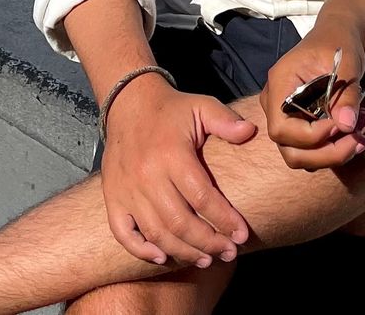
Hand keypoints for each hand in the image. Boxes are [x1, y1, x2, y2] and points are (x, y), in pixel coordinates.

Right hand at [99, 72, 255, 267]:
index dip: (224, 219)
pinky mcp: (113, 197)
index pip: (202, 197)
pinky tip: (163, 258)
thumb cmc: (171, 110)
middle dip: (208, 243)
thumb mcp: (201, 106)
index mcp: (171, 153)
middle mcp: (147, 175)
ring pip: (156, 232)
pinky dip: (141, 250)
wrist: (129, 104)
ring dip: (183, 252)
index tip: (242, 235)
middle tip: (229, 253)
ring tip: (206, 260)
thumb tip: (250, 132)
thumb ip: (226, 121)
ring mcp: (127, 189)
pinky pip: (123, 233)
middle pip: (180, 222)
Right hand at [262, 20, 364, 170]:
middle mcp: (275, 104)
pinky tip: (355, 133)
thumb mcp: (348, 63)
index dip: (313, 136)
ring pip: (300, 156)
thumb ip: (346, 95)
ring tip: (361, 136)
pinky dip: (333, 150)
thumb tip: (347, 126)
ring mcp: (284, 117)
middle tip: (359, 140)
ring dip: (333, 154)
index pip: (282, 127)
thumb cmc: (339, 43)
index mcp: (279, 84)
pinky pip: (310, 151)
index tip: (343, 124)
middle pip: (289, 150)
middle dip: (327, 154)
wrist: (338, 36)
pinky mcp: (298, 125)